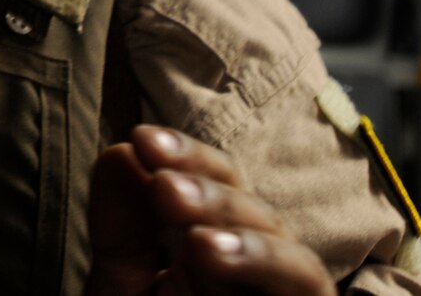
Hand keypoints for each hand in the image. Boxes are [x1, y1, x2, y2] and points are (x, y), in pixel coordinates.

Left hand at [84, 124, 334, 295]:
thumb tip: (121, 151)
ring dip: (251, 248)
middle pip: (264, 218)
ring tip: (198, 243)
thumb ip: (124, 232)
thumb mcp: (122, 295)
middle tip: (164, 187)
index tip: (142, 139)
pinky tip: (206, 282)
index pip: (223, 188)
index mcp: (223, 253)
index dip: (190, 157)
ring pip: (299, 267)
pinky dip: (260, 287)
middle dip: (215, 197)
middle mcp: (264, 283)